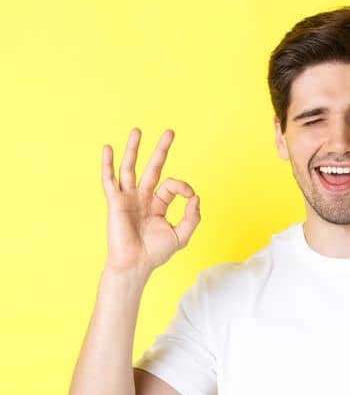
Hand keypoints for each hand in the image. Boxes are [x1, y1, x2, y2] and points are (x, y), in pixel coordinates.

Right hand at [102, 127, 200, 272]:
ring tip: (138, 130)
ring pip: (130, 168)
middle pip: (152, 168)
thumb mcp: (181, 235)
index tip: (191, 196)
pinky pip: (110, 180)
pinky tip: (108, 148)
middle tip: (170, 132)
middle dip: (161, 150)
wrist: (137, 264)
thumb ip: (192, 216)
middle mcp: (142, 197)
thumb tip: (196, 196)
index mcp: (158, 204)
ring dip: (134, 149)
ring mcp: (128, 198)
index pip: (172, 185)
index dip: (183, 186)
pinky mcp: (115, 202)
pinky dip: (108, 164)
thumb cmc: (156, 253)